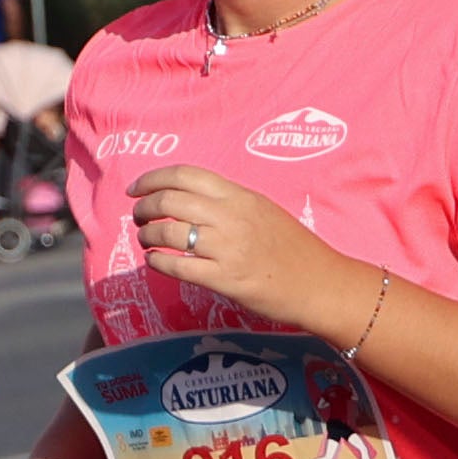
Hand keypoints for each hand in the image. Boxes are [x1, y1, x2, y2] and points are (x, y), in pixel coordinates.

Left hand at [124, 167, 343, 331]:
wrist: (321, 283)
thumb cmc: (294, 248)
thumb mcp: (264, 210)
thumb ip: (229, 203)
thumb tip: (189, 201)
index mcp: (240, 196)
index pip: (186, 175)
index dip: (153, 178)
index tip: (136, 189)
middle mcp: (231, 217)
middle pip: (170, 201)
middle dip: (144, 207)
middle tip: (139, 216)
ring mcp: (227, 248)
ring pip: (169, 233)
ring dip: (147, 235)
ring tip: (146, 239)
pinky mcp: (225, 279)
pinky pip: (178, 267)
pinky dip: (158, 262)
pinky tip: (155, 262)